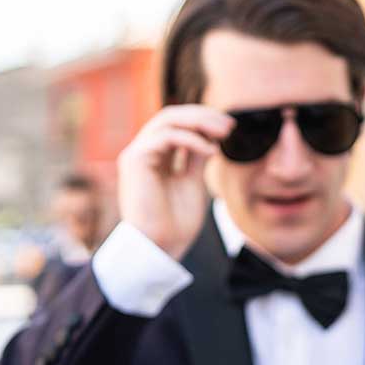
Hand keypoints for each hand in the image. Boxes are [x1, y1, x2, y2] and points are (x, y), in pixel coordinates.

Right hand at [115, 105, 233, 259]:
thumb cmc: (175, 223)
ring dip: (199, 122)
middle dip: (203, 116)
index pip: (176, 125)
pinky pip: (166, 137)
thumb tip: (211, 136)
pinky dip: (191, 139)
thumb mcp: (192, 181)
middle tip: (229, 125)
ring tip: (224, 133)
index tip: (228, 128)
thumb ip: (196, 157)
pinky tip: (210, 150)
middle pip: (171, 116)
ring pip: (167, 120)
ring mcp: (136, 154)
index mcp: (154, 157)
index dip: (202, 121)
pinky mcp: (135, 159)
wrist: (160, 248)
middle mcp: (142, 152)